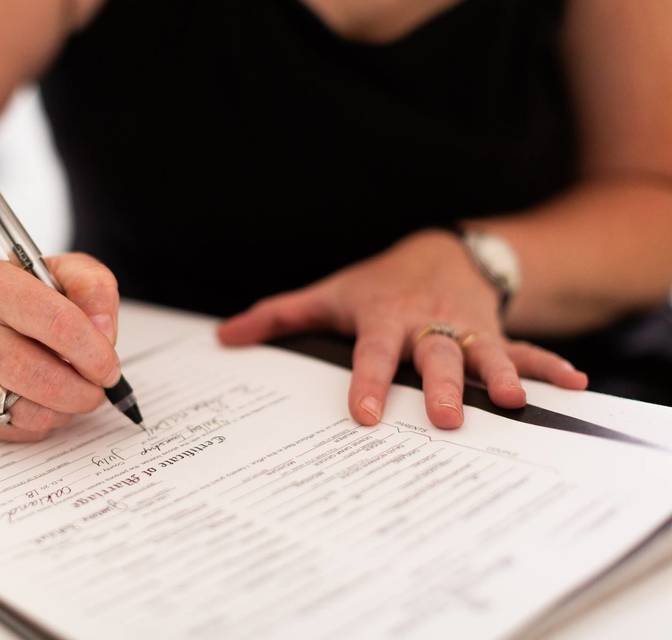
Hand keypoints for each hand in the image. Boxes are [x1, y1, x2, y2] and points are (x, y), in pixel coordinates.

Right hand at [0, 253, 120, 441]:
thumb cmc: (31, 294)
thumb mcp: (69, 273)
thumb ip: (94, 291)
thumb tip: (103, 332)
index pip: (58, 324)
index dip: (95, 353)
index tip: (110, 368)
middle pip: (39, 376)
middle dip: (82, 392)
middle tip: (98, 390)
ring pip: (26, 411)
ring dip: (64, 411)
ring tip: (72, 392)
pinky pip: (12, 429)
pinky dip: (40, 422)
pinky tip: (44, 399)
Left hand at [218, 230, 587, 428]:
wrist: (439, 251)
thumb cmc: (376, 284)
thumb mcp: (328, 294)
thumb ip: (278, 316)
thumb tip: (224, 337)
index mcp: (383, 317)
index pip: (372, 352)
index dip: (368, 382)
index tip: (366, 416)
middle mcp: (427, 323)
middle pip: (433, 354)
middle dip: (441, 385)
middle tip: (445, 420)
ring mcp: (465, 326)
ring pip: (483, 350)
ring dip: (500, 374)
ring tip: (510, 402)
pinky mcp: (494, 331)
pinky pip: (525, 346)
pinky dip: (548, 365)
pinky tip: (575, 387)